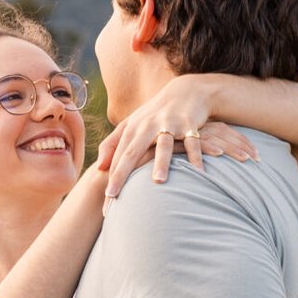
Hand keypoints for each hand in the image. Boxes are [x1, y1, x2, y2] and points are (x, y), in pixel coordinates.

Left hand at [96, 85, 255, 200]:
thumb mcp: (131, 125)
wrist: (185, 91)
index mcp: (132, 129)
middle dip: (122, 174)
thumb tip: (98, 168)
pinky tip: (198, 173)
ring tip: (159, 182)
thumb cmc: (154, 114)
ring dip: (162, 162)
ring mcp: (169, 124)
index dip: (111, 180)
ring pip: (164, 145)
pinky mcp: (189, 124)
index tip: (106, 205)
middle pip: (133, 152)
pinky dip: (196, 156)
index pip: (118, 158)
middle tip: (113, 197)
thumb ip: (112, 145)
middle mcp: (147, 126)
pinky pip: (193, 142)